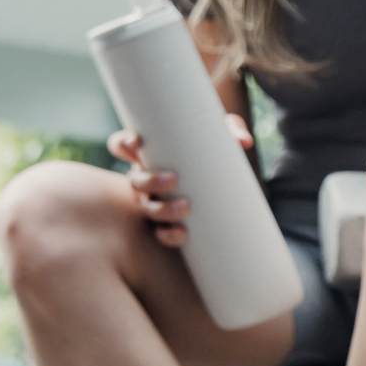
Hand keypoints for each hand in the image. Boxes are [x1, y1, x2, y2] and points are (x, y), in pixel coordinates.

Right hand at [107, 115, 253, 248]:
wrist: (225, 183)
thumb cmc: (213, 150)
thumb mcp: (220, 136)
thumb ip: (231, 130)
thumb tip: (243, 141)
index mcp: (149, 153)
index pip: (122, 146)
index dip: (123, 145)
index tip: (137, 143)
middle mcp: (145, 178)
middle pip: (135, 180)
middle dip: (150, 180)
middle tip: (174, 179)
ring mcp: (154, 201)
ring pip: (146, 207)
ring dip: (161, 209)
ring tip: (185, 207)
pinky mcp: (167, 223)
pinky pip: (160, 233)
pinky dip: (168, 235)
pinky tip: (182, 234)